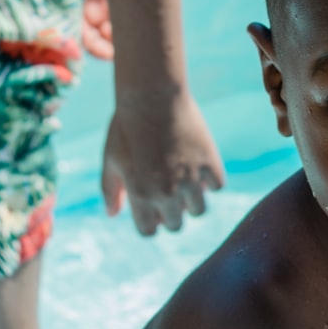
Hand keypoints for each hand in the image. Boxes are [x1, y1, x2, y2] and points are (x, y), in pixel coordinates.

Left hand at [101, 92, 225, 233]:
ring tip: (184, 180)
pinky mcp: (210, 163)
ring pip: (199, 211)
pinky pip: (217, 186)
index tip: (150, 208)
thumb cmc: (126, 128)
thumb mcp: (110, 160)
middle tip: (168, 191)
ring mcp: (191, 179)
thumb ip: (110, 191)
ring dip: (191, 200)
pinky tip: (198, 166)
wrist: (152, 97)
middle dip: (170, 212)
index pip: (148, 232)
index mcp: (140, 195)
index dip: (149, 222)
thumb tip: (113, 214)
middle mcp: (167, 193)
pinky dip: (209, 180)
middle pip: (175, 225)